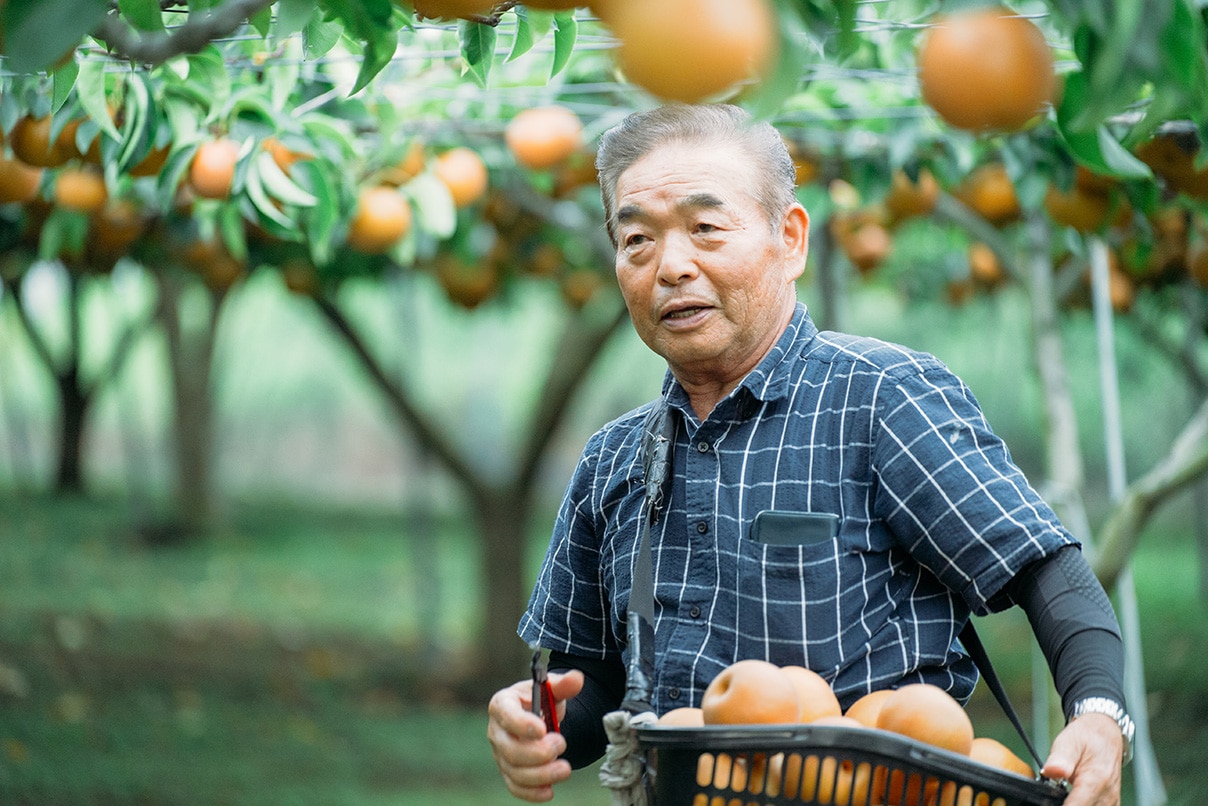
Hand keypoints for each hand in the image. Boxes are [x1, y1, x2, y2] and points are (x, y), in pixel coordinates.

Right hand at [487, 670, 584, 801]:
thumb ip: (563, 685)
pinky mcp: (508, 771)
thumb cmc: (542, 701)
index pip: (506, 715)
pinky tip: (549, 791)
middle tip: (562, 743)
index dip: (522, 724)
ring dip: (541, 774)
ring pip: (514, 771)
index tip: (543, 730)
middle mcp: (497, 730)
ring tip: (565, 768)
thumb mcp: (552, 689)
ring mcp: (500, 754)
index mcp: (503, 704)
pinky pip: (515, 787)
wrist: (540, 718)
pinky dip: (532, 793)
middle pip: (509, 749)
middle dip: (538, 753)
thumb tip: (577, 679)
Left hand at [1041, 712, 1122, 805]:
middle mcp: (1106, 795)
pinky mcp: (1110, 803)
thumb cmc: (1087, 737)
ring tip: (1062, 793)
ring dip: (1073, 803)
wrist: (1105, 733)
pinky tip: (1072, 798)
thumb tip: (1050, 772)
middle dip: (1065, 803)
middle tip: (1052, 793)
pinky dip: (1083, 803)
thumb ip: (1059, 760)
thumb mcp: (1068, 742)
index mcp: (1095, 781)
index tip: (1049, 801)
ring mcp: (1110, 801)